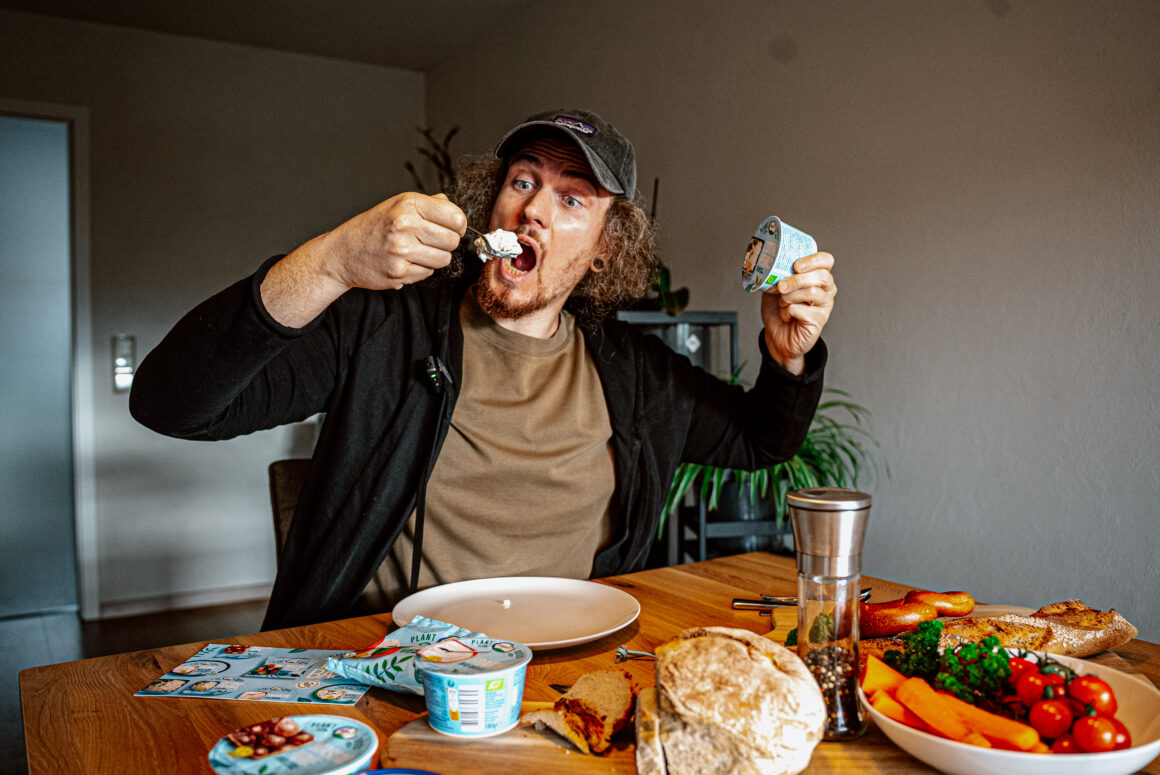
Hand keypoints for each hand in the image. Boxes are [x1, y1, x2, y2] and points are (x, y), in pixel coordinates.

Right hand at [261, 193, 466, 326]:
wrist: (342, 253)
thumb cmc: (371, 228)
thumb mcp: (396, 205)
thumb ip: (427, 204)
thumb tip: (450, 206)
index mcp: (408, 204)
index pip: (455, 217)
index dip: (458, 225)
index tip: (451, 228)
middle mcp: (405, 224)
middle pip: (452, 241)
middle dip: (446, 243)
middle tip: (430, 241)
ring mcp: (402, 250)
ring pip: (443, 259)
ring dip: (434, 258)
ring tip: (416, 251)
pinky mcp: (399, 272)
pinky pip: (428, 272)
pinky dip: (420, 269)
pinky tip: (405, 261)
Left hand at [760, 252, 835, 373]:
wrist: (777, 336)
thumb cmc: (779, 310)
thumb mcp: (775, 287)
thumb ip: (777, 275)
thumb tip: (770, 264)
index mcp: (818, 277)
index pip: (826, 261)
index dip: (814, 260)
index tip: (796, 265)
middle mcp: (826, 290)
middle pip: (822, 276)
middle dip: (798, 279)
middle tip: (781, 286)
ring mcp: (825, 306)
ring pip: (812, 293)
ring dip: (790, 297)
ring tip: (782, 303)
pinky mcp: (819, 320)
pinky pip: (802, 310)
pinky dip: (787, 312)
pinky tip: (786, 316)